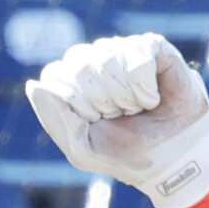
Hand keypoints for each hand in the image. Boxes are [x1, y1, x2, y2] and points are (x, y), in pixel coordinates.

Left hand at [26, 33, 208, 207]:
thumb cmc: (127, 154)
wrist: (173, 161)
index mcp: (72, 82)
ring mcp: (122, 50)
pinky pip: (136, 54)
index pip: (55, 76)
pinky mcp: (152, 47)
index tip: (97, 123)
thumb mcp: (82, 149)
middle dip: (101, 101)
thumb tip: (35, 84)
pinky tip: (153, 98)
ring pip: (106, 59)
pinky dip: (144, 85)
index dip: (76, 105)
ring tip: (138, 107)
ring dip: (125, 96)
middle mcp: (94, 60)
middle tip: (120, 116)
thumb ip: (54, 119)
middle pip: (78, 65)